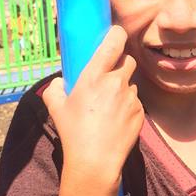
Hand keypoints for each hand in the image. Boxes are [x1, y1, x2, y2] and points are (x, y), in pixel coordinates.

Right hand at [43, 25, 143, 182]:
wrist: (95, 161)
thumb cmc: (73, 133)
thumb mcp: (55, 108)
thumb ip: (54, 89)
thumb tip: (60, 82)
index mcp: (94, 76)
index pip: (114, 42)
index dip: (117, 34)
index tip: (115, 34)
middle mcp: (116, 83)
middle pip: (128, 61)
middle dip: (120, 64)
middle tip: (108, 76)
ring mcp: (131, 98)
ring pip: (131, 84)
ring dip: (123, 88)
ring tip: (108, 107)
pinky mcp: (140, 113)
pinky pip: (136, 102)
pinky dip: (128, 106)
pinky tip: (116, 120)